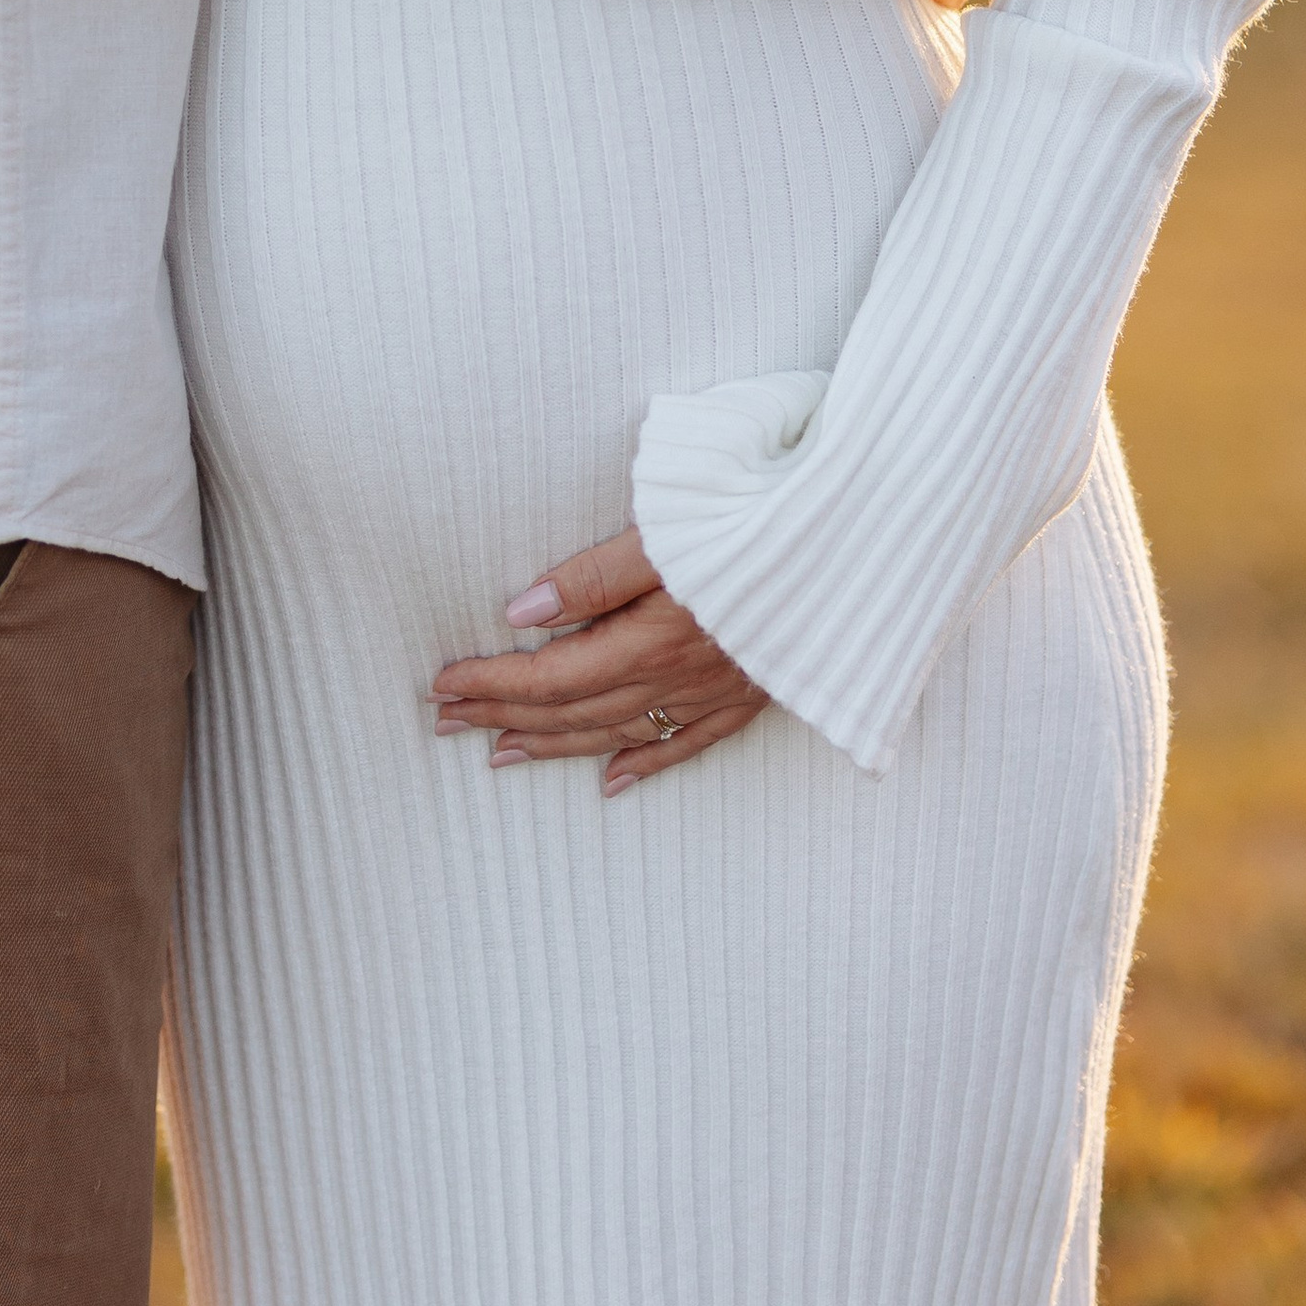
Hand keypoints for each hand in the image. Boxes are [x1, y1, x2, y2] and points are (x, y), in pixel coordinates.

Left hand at [432, 524, 766, 795]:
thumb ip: (593, 576)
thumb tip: (522, 609)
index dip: (492, 682)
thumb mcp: (667, 533)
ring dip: (555, 745)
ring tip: (501, 753)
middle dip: (504, 715)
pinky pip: (687, 743)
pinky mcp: (751, 695)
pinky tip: (613, 781)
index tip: (442, 684)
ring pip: (619, 733)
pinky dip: (644, 762)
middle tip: (446, 721)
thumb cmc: (760, 524)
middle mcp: (679, 679)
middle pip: (573, 711)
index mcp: (651, 640)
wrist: (863, 548)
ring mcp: (717, 693)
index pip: (550, 676)